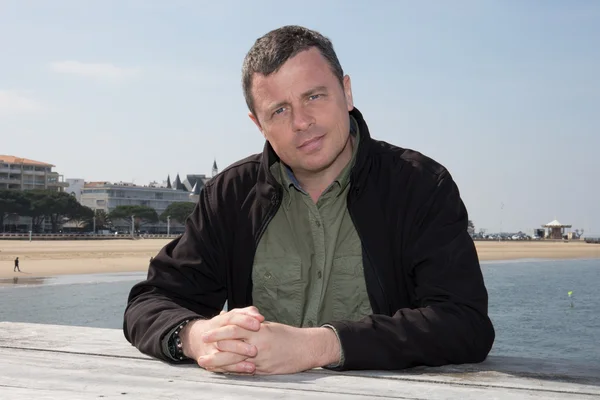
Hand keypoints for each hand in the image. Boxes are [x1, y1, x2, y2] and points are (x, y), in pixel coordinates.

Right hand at [180, 306, 263, 373]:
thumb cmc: (223, 326)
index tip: (258, 325)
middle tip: (255, 350)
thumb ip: (247, 313)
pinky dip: (236, 368)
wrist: (198, 337)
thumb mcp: (233, 316)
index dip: (245, 320)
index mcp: (221, 321)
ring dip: (238, 358)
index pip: (232, 318)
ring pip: (222, 354)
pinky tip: (249, 368)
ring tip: (252, 364)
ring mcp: (210, 348)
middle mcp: (213, 334)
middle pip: (225, 339)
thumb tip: (260, 317)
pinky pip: (222, 366)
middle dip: (240, 345)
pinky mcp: (210, 361)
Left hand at [202, 321, 340, 374]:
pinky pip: (246, 371)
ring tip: (207, 364)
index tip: (206, 334)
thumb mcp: (269, 326)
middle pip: (231, 346)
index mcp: (259, 329)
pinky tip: (225, 371)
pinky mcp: (265, 369)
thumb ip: (251, 325)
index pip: (234, 329)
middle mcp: (258, 343)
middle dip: (214, 350)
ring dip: (220, 363)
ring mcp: (261, 358)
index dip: (218, 332)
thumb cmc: (288, 336)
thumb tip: (233, 320)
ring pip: (236, 361)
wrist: (307, 347)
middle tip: (201, 352)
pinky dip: (233, 371)